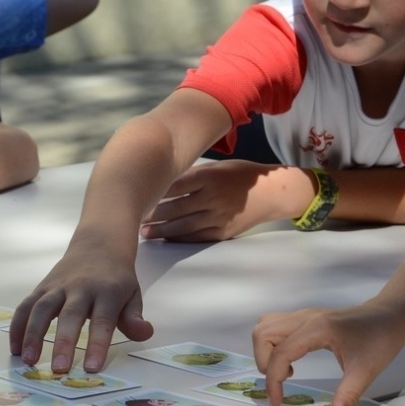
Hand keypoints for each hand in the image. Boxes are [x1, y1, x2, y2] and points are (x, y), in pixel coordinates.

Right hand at [10, 243, 153, 373]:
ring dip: (32, 335)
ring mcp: (58, 286)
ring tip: (28, 361)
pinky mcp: (42, 287)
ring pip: (41, 309)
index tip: (92, 368)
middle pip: (69, 315)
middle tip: (58, 370)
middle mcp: (80, 287)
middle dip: (63, 343)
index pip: (103, 320)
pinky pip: (25, 306)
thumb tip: (144, 333)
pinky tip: (16, 349)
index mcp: (107, 291)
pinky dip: (18, 327)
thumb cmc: (116, 278)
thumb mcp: (133, 294)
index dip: (98, 344)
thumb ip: (134, 318)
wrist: (99, 245)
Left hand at [140, 161, 311, 241]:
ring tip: (143, 232)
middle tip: (132, 217)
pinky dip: (178, 238)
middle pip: (175, 208)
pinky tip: (164, 238)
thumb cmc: (240, 175)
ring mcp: (217, 217)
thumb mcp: (218, 167)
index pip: (175, 185)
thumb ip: (193, 174)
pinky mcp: (221, 232)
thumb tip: (163, 179)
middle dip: (152, 214)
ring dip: (160, 230)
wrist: (271, 193)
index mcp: (210, 177)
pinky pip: (195, 237)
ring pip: (183, 226)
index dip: (154, 192)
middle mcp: (212, 198)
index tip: (137, 195)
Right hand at [253, 301, 404, 405]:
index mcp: (318, 329)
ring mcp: (304, 315)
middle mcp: (305, 318)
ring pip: (265, 327)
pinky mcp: (305, 318)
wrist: (391, 314)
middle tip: (283, 382)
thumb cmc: (381, 338)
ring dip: (266, 351)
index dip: (272, 381)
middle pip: (263, 334)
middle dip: (264, 363)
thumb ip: (348, 396)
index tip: (278, 403)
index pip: (280, 353)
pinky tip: (292, 360)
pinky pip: (275, 326)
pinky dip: (273, 345)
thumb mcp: (366, 370)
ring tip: (287, 371)